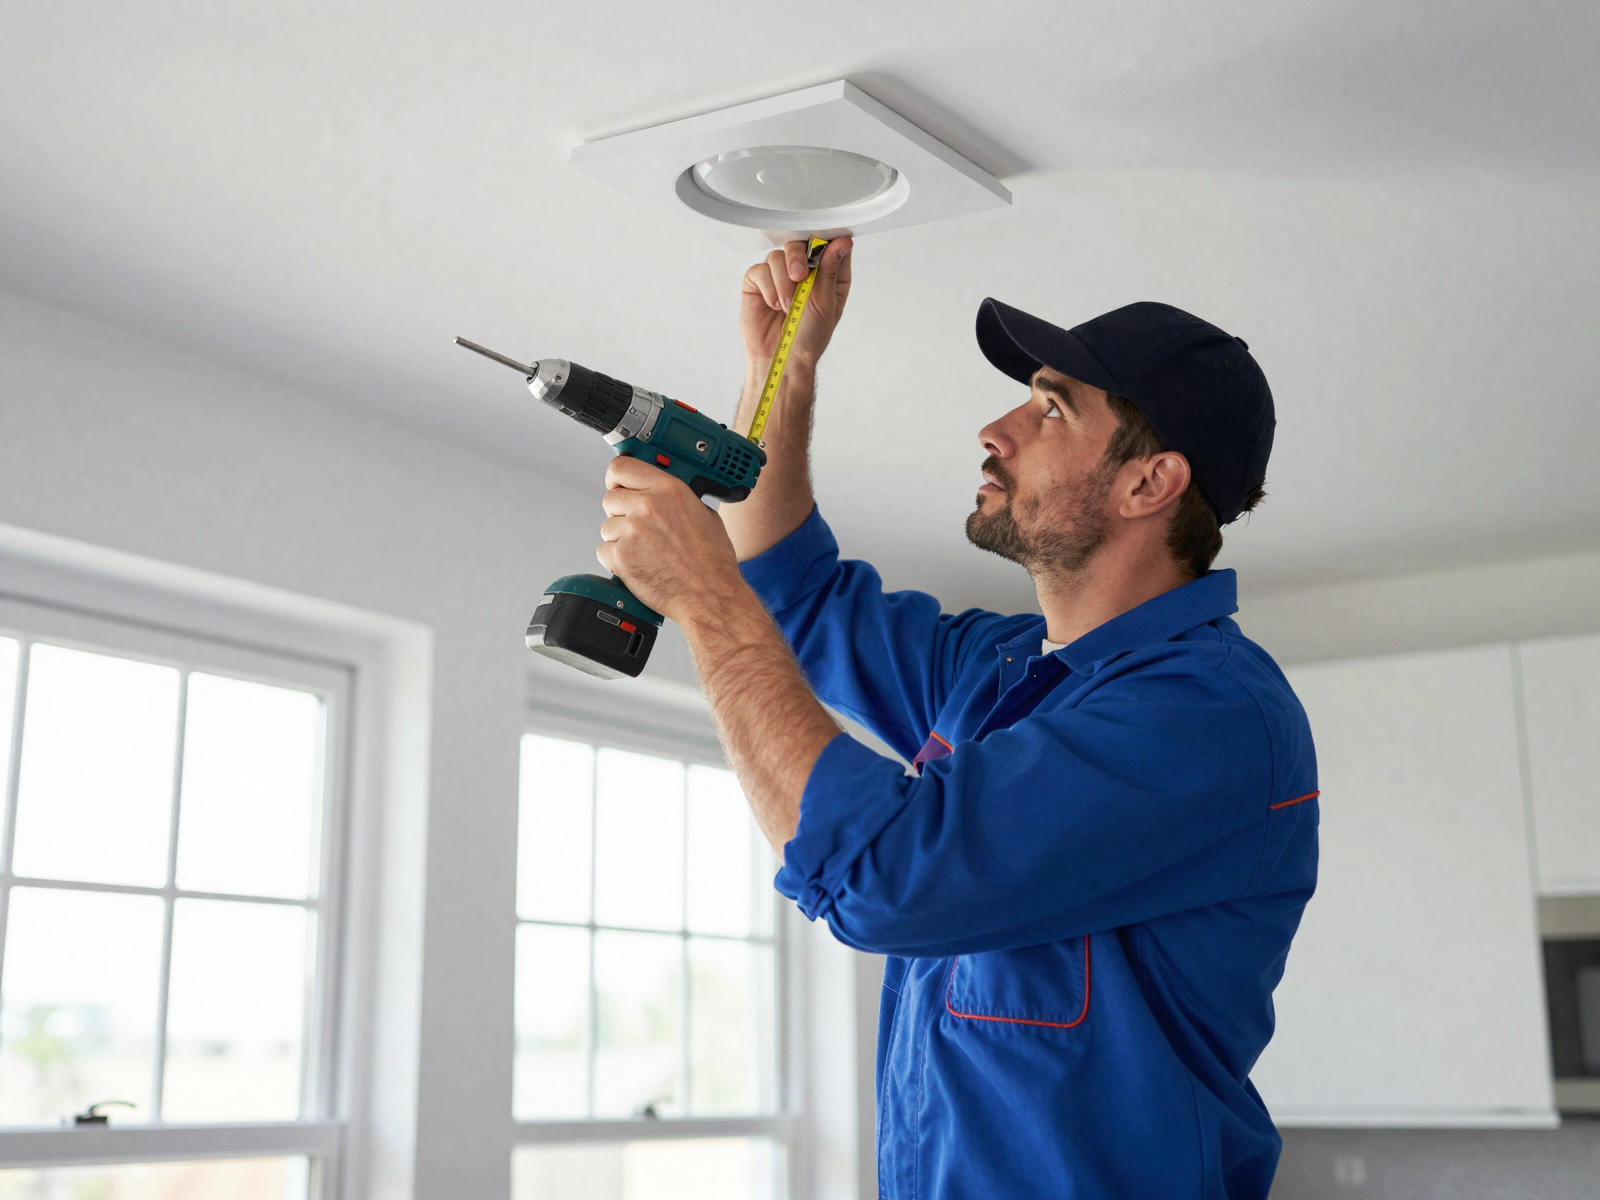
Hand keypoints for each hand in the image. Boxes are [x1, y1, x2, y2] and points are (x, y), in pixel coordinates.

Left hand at [597, 456, 746, 621]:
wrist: (709, 595)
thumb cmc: (712, 562)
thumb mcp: (704, 514)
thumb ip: (677, 498)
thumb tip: (661, 493)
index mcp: (669, 490)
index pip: (622, 467)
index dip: (617, 478)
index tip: (618, 485)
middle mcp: (647, 506)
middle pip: (610, 498)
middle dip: (621, 513)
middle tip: (639, 529)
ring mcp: (632, 531)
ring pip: (607, 527)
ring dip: (620, 539)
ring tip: (646, 552)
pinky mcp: (620, 556)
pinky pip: (604, 551)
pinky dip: (616, 560)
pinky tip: (639, 565)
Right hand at [740, 237, 852, 372]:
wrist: (782, 358)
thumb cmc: (808, 337)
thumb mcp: (826, 303)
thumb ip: (830, 271)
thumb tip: (841, 243)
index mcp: (827, 274)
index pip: (827, 244)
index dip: (824, 240)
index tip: (822, 247)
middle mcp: (803, 271)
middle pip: (798, 243)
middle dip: (798, 257)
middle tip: (799, 277)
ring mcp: (779, 275)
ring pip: (776, 256)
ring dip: (782, 281)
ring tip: (787, 306)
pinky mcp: (758, 283)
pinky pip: (759, 270)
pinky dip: (768, 288)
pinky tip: (774, 305)